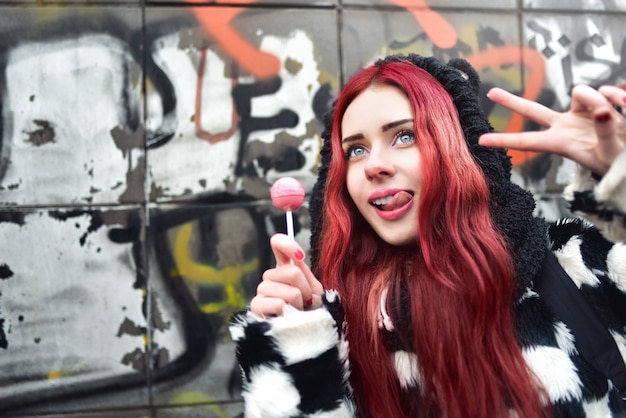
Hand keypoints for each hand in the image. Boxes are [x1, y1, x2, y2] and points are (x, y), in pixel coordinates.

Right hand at [249, 233, 323, 316]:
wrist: (306, 335)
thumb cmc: (311, 312)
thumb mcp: (315, 290)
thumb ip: (305, 272)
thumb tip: (297, 258)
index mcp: (284, 269)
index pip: (278, 244)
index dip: (288, 244)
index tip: (299, 256)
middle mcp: (270, 278)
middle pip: (290, 271)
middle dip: (305, 288)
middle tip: (306, 302)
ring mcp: (262, 292)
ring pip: (288, 290)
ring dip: (299, 303)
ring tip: (297, 311)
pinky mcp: (256, 308)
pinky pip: (277, 303)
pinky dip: (288, 311)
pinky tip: (287, 317)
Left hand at [479, 85, 625, 175]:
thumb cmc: (619, 163)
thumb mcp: (609, 152)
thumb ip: (605, 130)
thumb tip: (603, 109)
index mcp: (560, 143)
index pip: (527, 141)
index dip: (504, 139)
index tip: (480, 140)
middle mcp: (564, 126)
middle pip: (532, 110)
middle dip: (512, 102)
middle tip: (490, 93)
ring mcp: (580, 114)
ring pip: (580, 92)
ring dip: (597, 99)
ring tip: (613, 115)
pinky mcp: (598, 104)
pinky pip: (604, 91)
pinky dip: (616, 96)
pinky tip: (624, 105)